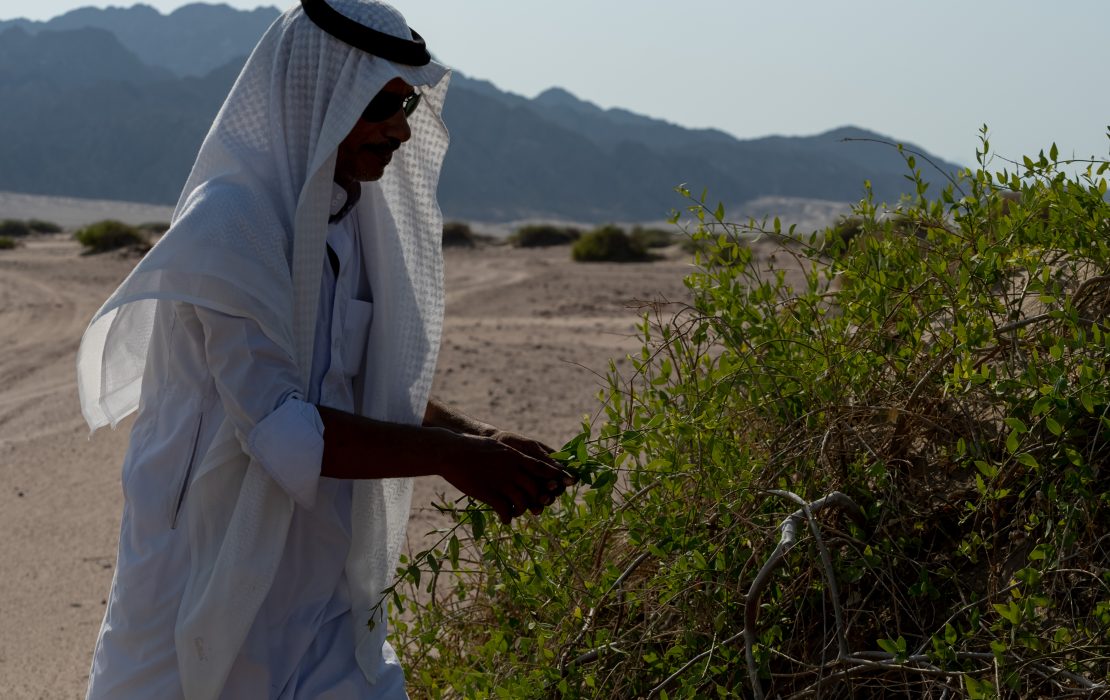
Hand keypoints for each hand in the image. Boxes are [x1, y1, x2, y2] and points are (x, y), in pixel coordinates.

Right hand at [438, 430, 577, 524]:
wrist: (452, 452)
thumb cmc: (473, 448)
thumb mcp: (498, 448)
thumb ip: (513, 457)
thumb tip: (524, 461)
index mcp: (516, 457)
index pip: (543, 467)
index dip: (558, 475)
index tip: (571, 481)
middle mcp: (513, 470)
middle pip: (537, 488)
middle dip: (542, 498)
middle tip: (542, 504)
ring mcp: (502, 482)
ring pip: (523, 501)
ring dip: (524, 510)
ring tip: (518, 513)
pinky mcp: (490, 494)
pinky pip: (506, 510)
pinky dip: (508, 517)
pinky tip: (506, 519)